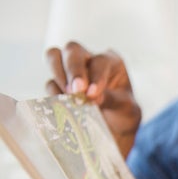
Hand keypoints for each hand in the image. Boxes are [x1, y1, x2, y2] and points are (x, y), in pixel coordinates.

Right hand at [45, 41, 140, 157]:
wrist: (115, 128)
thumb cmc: (124, 113)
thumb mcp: (127, 108)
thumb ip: (111, 99)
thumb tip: (89, 97)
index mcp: (111, 62)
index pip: (100, 61)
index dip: (96, 76)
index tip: (93, 94)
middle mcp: (89, 59)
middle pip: (73, 50)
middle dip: (73, 69)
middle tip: (76, 90)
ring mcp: (71, 69)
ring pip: (54, 56)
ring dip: (58, 76)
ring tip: (69, 96)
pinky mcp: (58, 83)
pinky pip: (50, 82)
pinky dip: (54, 93)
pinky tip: (65, 105)